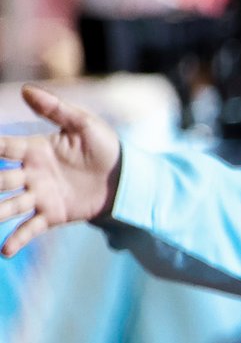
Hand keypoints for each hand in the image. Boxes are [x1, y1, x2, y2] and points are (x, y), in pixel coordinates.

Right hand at [0, 84, 123, 255]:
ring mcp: (39, 196)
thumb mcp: (84, 125)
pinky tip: (5, 252)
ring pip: (9, 205)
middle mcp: (30, 174)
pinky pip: (31, 227)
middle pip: (0, 180)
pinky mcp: (53, 214)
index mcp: (33, 150)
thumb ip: (56, 109)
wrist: (125, 177)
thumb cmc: (104, 147)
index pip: (3, 148)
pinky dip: (18, 238)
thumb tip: (26, 90)